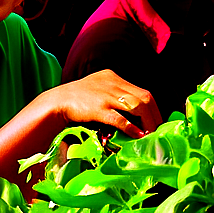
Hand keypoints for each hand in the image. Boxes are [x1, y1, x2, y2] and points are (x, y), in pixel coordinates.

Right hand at [45, 70, 162, 137]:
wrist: (56, 102)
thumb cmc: (78, 99)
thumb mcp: (99, 88)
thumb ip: (116, 95)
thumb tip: (135, 113)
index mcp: (114, 77)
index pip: (142, 91)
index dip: (153, 107)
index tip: (157, 120)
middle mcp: (113, 84)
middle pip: (144, 98)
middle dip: (153, 115)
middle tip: (157, 129)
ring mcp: (105, 96)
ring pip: (136, 106)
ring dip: (146, 122)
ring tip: (150, 134)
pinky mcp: (97, 109)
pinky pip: (119, 118)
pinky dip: (131, 127)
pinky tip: (137, 135)